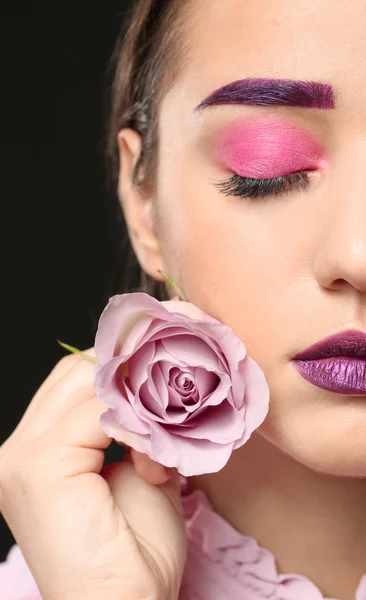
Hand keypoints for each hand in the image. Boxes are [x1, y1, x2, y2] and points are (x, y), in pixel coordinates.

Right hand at [0, 351, 186, 599]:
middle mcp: (18, 449)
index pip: (72, 379)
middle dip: (125, 387)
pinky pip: (100, 413)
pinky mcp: (40, 466)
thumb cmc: (133, 553)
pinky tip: (152, 467)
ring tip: (155, 454)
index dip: (120, 381)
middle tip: (160, 423)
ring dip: (133, 407)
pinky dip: (137, 428)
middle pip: (74, 371)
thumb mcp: (135, 469)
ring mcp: (22, 456)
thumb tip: (149, 381)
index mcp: (35, 450)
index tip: (162, 400)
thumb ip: (133, 424)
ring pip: (87, 382)